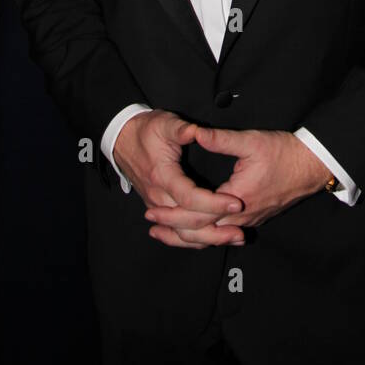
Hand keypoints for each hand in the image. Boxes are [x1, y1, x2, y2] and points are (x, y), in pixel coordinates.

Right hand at [114, 110, 244, 249]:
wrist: (123, 139)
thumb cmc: (146, 130)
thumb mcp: (164, 123)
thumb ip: (181, 129)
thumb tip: (197, 131)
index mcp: (163, 176)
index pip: (190, 198)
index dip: (214, 203)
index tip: (235, 203)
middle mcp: (158, 196)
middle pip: (188, 223)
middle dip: (216, 230)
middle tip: (241, 233)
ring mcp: (157, 205)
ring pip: (183, 232)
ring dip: (209, 239)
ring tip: (233, 239)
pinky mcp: (158, 208)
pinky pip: (177, 231)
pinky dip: (195, 239)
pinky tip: (214, 241)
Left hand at [145, 128, 331, 235]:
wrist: (312, 165)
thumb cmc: (284, 152)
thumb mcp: (251, 141)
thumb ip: (221, 140)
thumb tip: (195, 133)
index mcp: (238, 198)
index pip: (199, 214)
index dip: (174, 214)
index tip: (153, 211)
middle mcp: (243, 216)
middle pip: (203, 232)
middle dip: (174, 230)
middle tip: (151, 225)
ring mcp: (250, 220)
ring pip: (214, 236)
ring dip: (188, 236)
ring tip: (164, 234)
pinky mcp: (255, 218)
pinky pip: (225, 233)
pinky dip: (205, 234)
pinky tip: (195, 231)